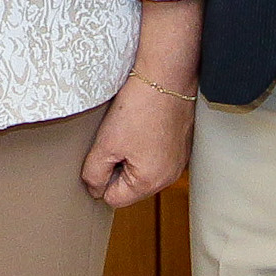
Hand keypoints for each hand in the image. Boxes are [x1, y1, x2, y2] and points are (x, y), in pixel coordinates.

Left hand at [80, 78, 193, 209]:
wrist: (166, 76)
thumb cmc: (138, 108)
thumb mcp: (105, 144)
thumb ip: (94, 174)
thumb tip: (94, 189)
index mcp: (151, 182)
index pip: (114, 199)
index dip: (100, 178)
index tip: (101, 153)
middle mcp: (169, 177)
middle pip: (129, 186)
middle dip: (117, 167)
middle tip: (115, 139)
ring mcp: (178, 161)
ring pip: (141, 169)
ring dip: (130, 155)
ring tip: (128, 129)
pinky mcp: (181, 145)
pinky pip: (155, 155)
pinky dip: (145, 144)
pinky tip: (141, 124)